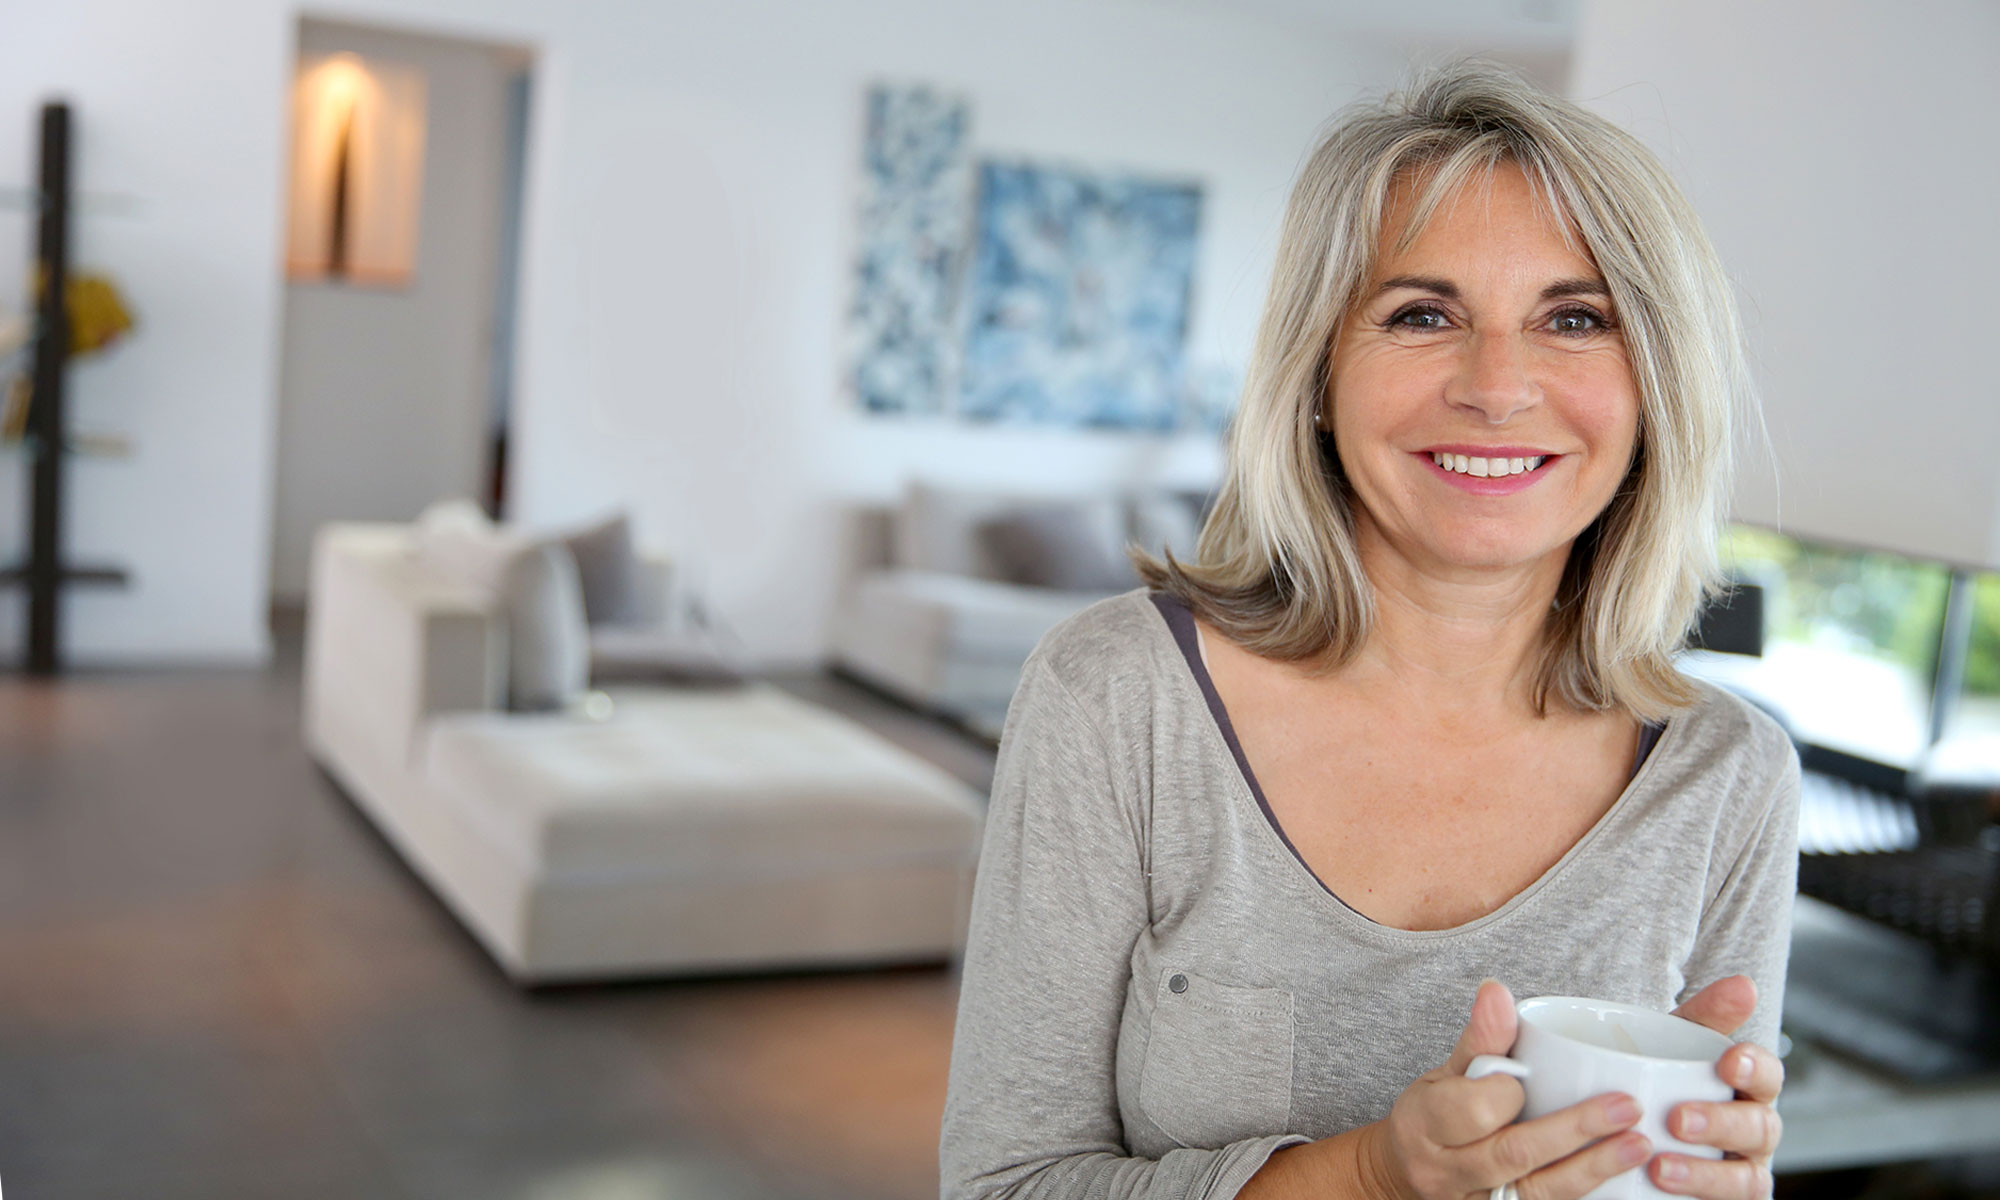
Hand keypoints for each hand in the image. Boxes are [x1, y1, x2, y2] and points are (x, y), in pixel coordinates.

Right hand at [1365, 980, 1651, 1199]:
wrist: (1408, 1177)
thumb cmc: (1433, 1117)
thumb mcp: (1445, 1074)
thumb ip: (1479, 1038)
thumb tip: (1497, 990)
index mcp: (1425, 1124)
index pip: (1476, 1109)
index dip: (1509, 1093)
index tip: (1530, 1076)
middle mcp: (1445, 1172)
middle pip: (1515, 1153)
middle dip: (1576, 1130)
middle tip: (1629, 1106)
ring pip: (1538, 1192)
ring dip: (1592, 1168)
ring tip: (1640, 1144)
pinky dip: (1584, 1192)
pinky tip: (1621, 1178)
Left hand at [1650, 976, 1781, 1197]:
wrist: (1625, 1127)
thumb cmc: (1661, 1075)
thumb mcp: (1673, 1040)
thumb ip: (1705, 1015)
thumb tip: (1745, 984)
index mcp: (1748, 1087)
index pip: (1767, 1074)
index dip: (1754, 1067)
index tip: (1727, 1061)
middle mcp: (1754, 1131)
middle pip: (1759, 1129)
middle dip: (1722, 1124)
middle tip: (1677, 1118)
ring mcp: (1741, 1171)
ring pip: (1746, 1181)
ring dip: (1707, 1175)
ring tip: (1660, 1167)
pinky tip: (1660, 1194)